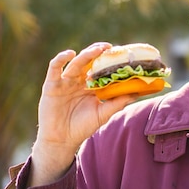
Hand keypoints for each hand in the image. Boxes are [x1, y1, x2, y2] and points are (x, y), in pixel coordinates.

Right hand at [30, 42, 136, 186]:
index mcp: (90, 86)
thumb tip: (137, 93)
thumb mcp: (103, 114)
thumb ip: (118, 102)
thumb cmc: (82, 127)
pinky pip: (54, 68)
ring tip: (97, 49)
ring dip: (86, 54)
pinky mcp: (51, 85)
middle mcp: (78, 81)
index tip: (121, 53)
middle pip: (89, 62)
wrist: (62, 140)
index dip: (109, 60)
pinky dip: (61, 59)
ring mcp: (65, 82)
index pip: (100, 69)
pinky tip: (70, 54)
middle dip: (99, 53)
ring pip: (75, 63)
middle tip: (110, 48)